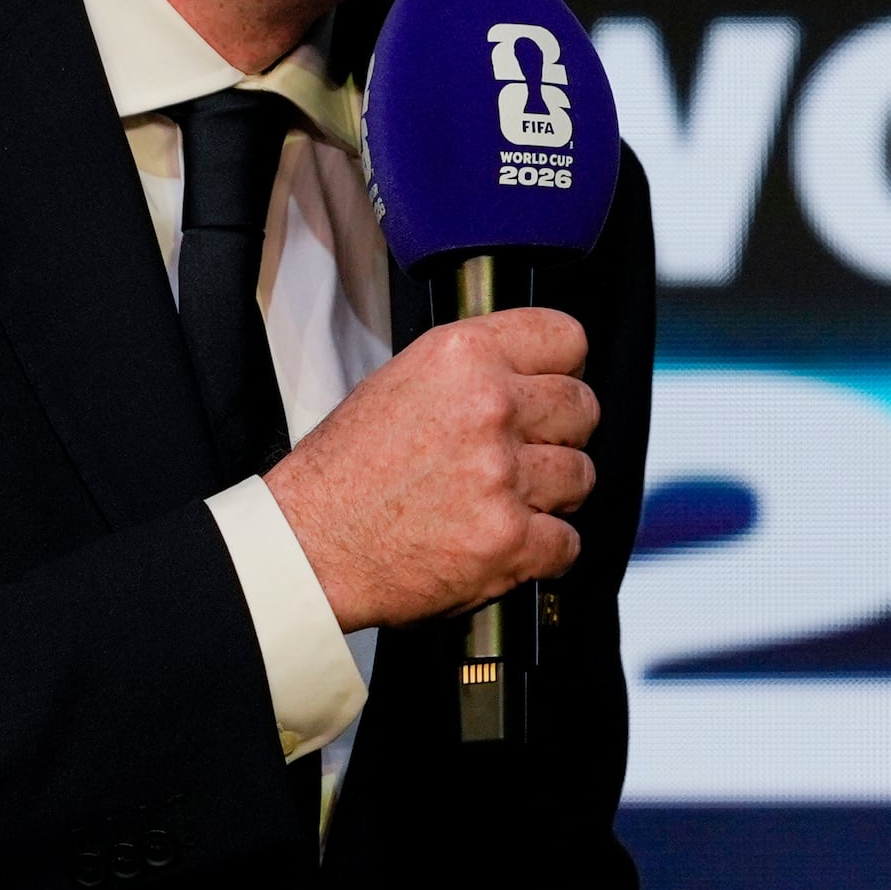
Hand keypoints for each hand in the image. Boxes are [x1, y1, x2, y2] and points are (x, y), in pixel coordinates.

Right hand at [267, 307, 595, 629]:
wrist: (308, 546)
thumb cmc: (343, 472)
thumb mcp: (399, 382)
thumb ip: (472, 372)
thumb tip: (528, 375)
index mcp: (462, 357)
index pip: (566, 338)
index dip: (563, 368)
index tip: (553, 387)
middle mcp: (489, 407)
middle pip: (582, 408)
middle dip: (562, 433)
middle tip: (529, 453)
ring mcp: (502, 476)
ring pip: (581, 475)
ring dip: (553, 494)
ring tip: (507, 501)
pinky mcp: (509, 541)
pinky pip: (567, 542)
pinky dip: (543, 550)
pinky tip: (506, 543)